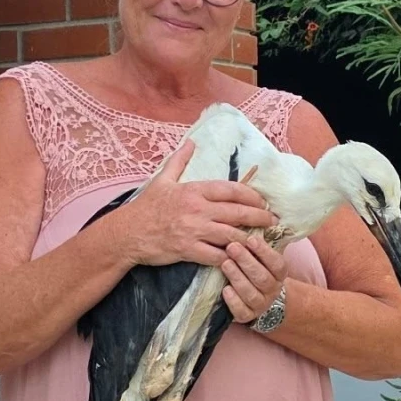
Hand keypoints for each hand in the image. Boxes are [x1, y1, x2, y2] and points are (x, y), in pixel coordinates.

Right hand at [116, 141, 276, 268]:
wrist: (127, 233)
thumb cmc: (146, 207)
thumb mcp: (162, 179)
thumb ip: (180, 161)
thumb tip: (191, 142)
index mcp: (194, 190)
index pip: (232, 189)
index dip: (252, 195)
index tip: (263, 201)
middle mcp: (197, 209)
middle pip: (238, 212)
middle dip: (260, 217)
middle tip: (273, 221)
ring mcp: (194, 231)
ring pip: (232, 235)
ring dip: (249, 238)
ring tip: (261, 240)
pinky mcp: (188, 250)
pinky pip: (216, 256)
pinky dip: (230, 258)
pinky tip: (240, 258)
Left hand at [222, 235, 287, 324]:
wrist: (261, 298)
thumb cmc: (258, 268)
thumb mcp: (263, 256)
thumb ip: (261, 243)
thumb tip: (259, 216)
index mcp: (280, 274)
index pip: (277, 263)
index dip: (265, 252)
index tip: (251, 239)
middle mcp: (273, 290)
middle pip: (262, 278)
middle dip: (246, 262)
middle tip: (232, 247)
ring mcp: (261, 305)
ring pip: (252, 294)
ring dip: (238, 278)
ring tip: (225, 264)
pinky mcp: (246, 316)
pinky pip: (241, 312)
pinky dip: (233, 301)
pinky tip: (225, 289)